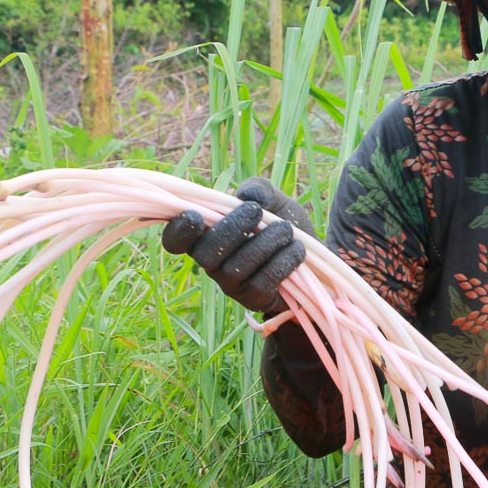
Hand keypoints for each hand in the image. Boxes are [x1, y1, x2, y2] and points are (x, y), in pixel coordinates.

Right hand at [161, 177, 313, 312]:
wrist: (312, 254)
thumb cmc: (282, 223)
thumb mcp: (273, 200)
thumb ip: (259, 189)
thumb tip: (248, 196)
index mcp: (207, 235)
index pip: (175, 240)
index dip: (177, 231)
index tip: (194, 216)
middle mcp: (212, 263)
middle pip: (205, 254)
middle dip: (230, 230)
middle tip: (255, 212)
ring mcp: (231, 284)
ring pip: (235, 269)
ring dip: (264, 244)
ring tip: (286, 230)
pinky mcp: (253, 299)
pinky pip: (261, 283)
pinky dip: (282, 262)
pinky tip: (296, 249)